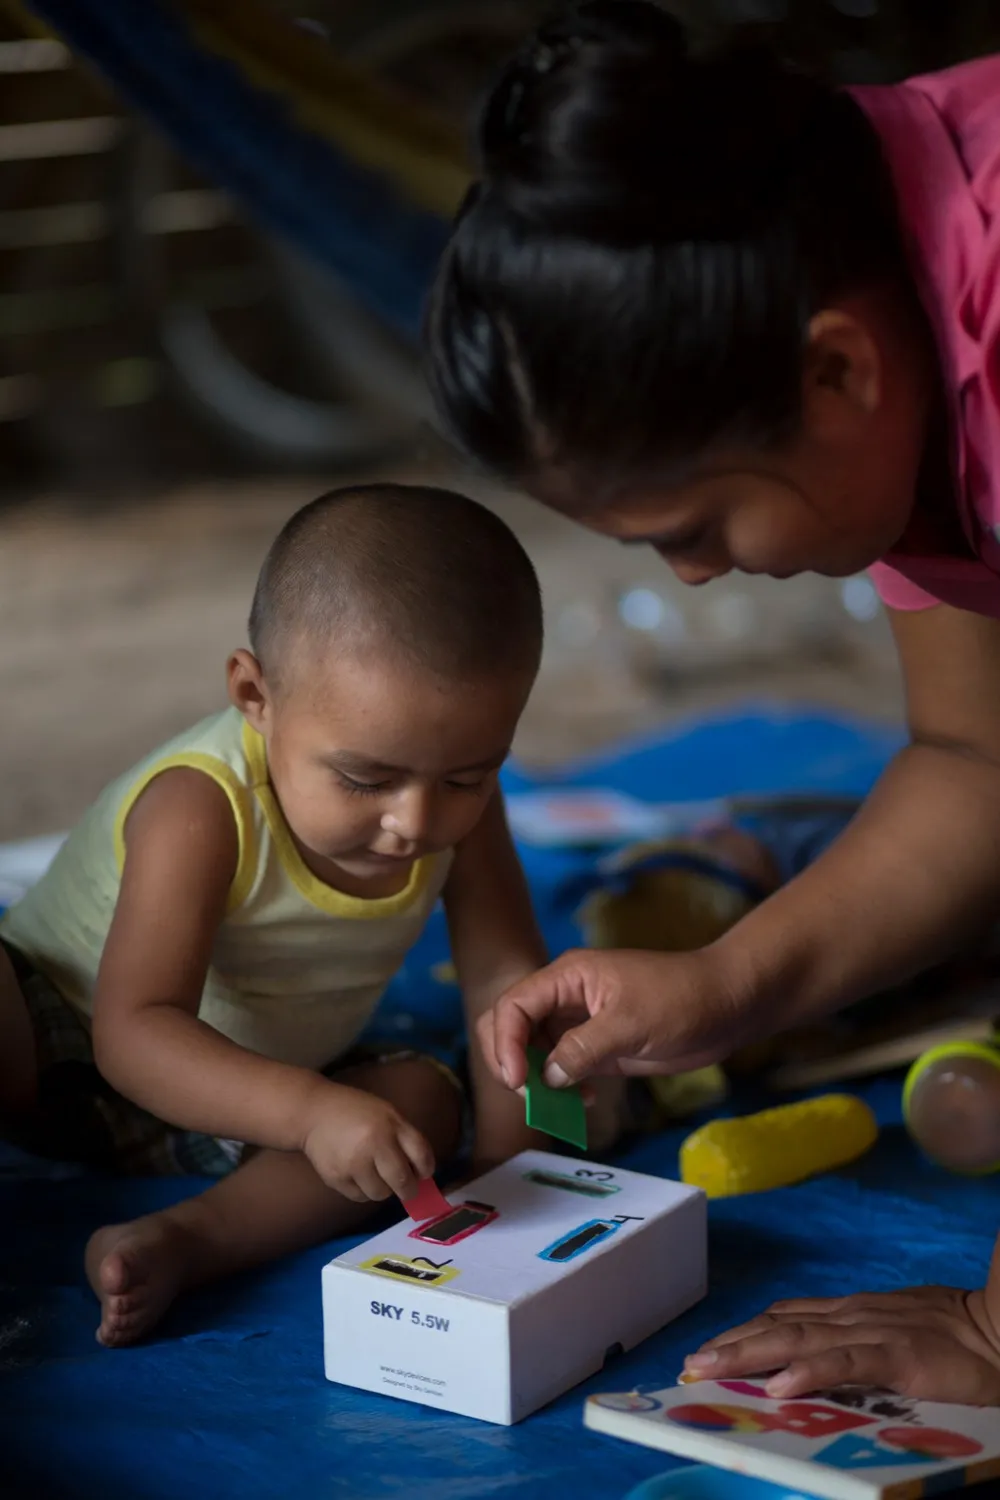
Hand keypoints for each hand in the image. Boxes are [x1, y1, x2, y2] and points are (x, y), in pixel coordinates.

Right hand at [300, 1083, 434, 1203]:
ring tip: (376, 1176)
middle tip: (406, 1188)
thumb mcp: (387, 1113)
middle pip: (403, 1182)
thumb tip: (421, 1171)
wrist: (313, 1113)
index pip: (421, 1155)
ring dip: (384, 1189)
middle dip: (409, 1189)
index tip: (424, 1173)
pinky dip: (364, 1191)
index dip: (427, 1169)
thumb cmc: (356, 1111)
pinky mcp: (336, 1179)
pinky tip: (358, 1176)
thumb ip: (405, 1137)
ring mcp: (353, 1164)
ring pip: (381, 1194)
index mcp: (390, 1125)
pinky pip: (360, 1197)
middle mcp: (373, 1145)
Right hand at [477, 945, 754, 1090]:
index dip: (506, 1043)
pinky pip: (562, 1067)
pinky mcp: (597, 1046)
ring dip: (537, 1080)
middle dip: (511, 1061)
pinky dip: (561, 1087)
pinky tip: (582, 1102)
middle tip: (530, 1095)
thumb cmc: (682, 1000)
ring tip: (558, 1105)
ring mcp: (580, 1022)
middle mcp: (565, 997)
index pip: (513, 1005)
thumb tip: (547, 1077)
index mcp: (567, 977)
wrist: (727, 1005)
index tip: (519, 1081)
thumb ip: (583, 1049)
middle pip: (511, 1025)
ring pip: (534, 1050)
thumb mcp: (630, 1024)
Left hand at [684, 1287, 999, 1405]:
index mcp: (852, 1313)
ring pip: (797, 1339)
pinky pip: (846, 1364)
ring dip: (748, 1354)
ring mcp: (873, 1332)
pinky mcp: (899, 1355)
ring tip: (709, 1370)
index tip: (706, 1351)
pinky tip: (778, 1385)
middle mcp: (853, 1316)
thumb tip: (812, 1367)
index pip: (784, 1317)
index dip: (743, 1333)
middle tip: (689, 1367)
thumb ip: (857, 1349)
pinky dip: (808, 1371)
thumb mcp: (896, 1337)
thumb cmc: (957, 1340)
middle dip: (730, 1345)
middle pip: (778, 1326)